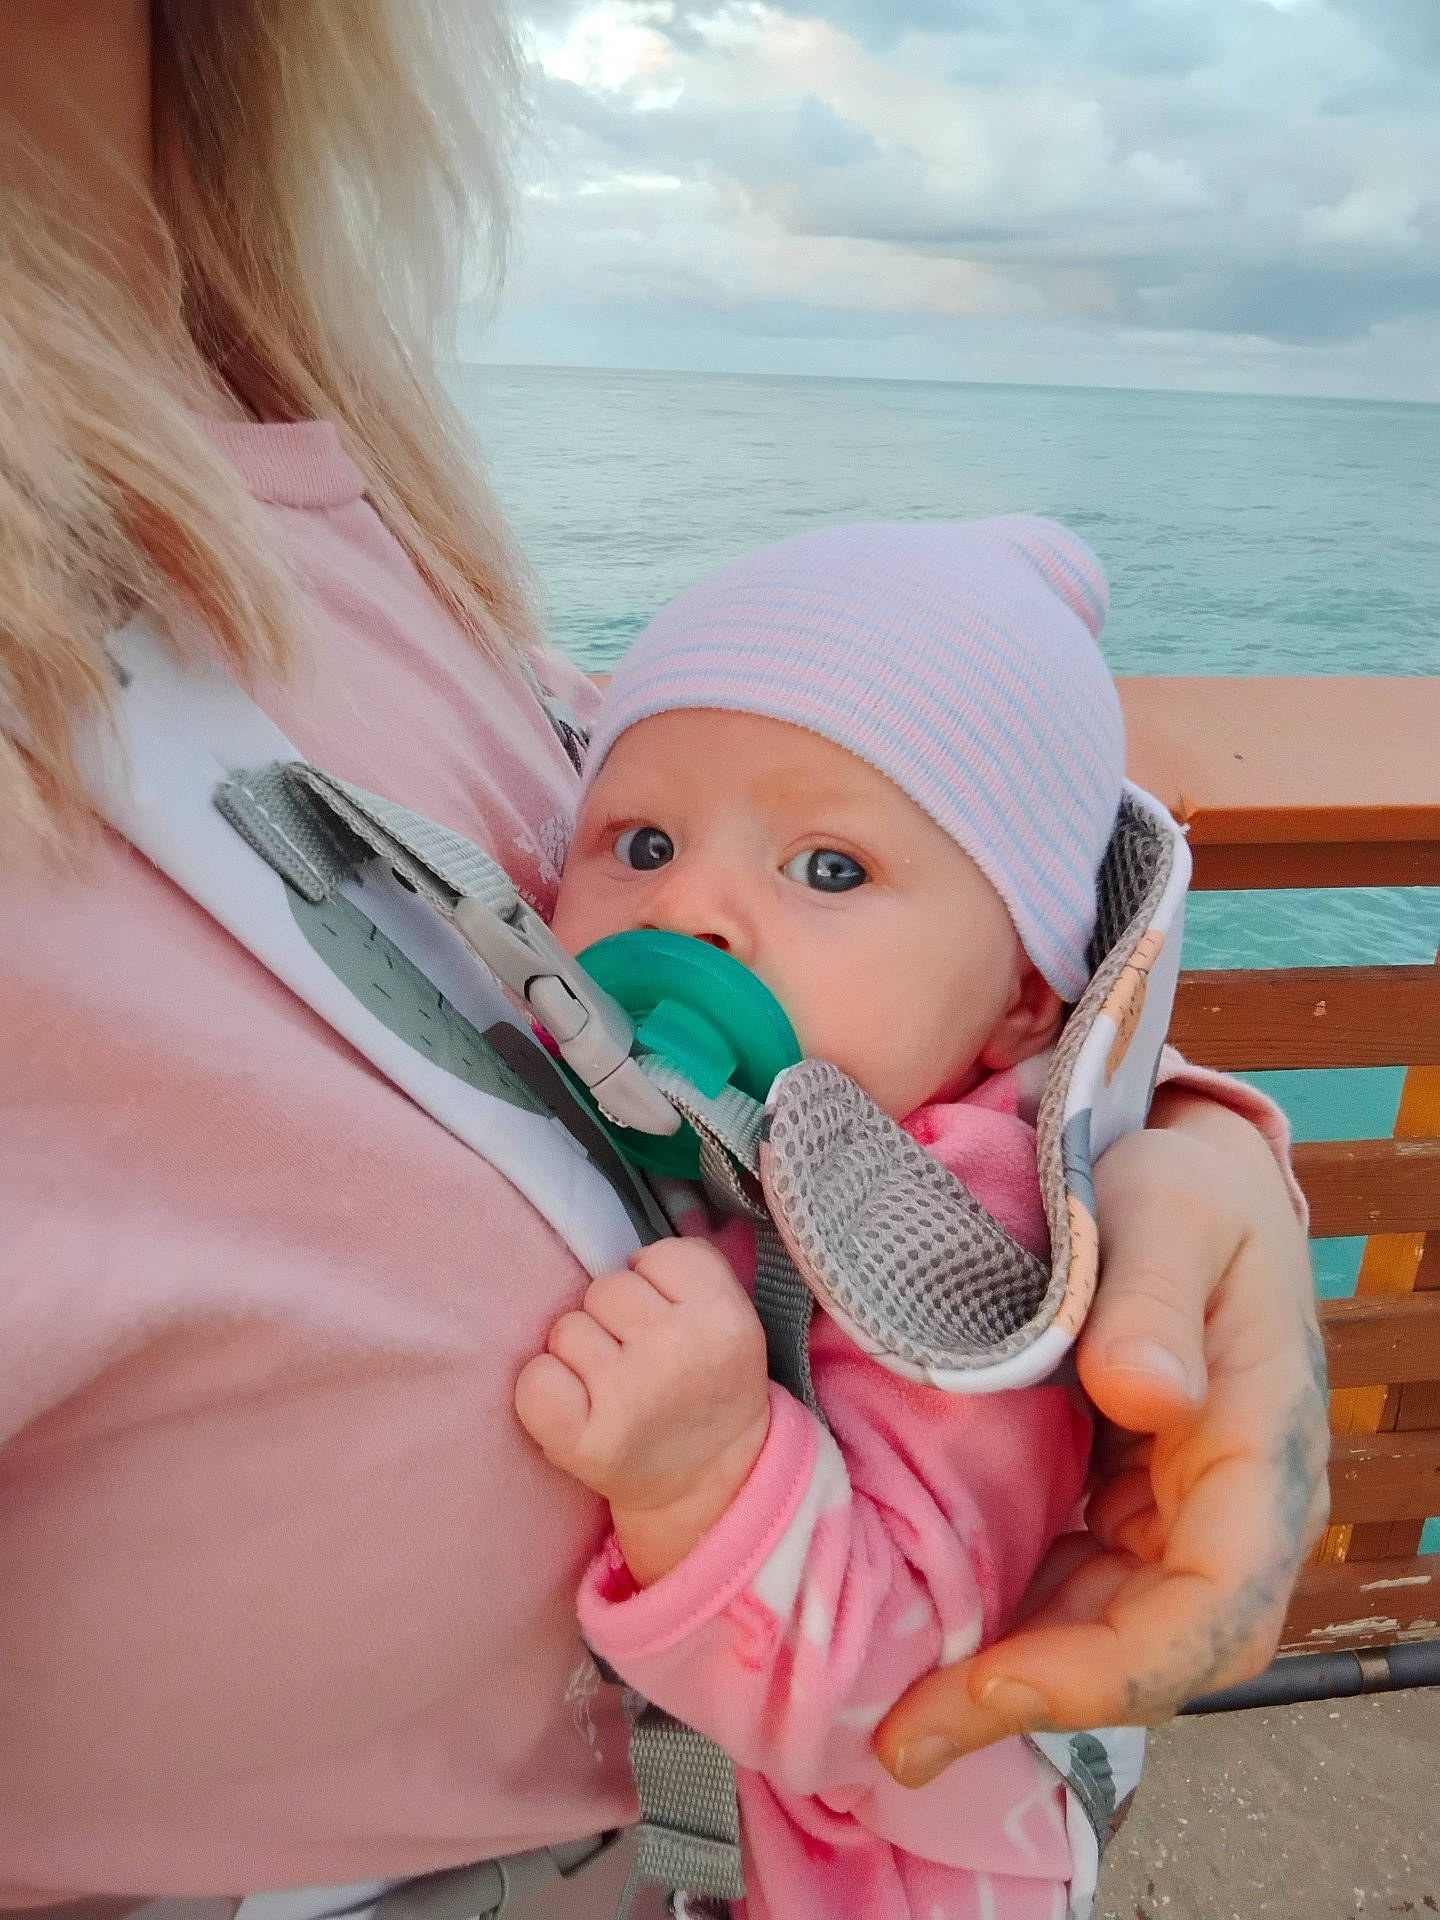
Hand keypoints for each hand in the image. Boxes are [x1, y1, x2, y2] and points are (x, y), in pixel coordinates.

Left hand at [514, 1238, 771, 1584]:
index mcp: (725, 1317)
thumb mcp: (729, 1318)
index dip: (654, 1284)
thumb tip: (623, 1244)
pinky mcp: (586, 1440)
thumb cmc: (707, 1385)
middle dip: (614, 1319)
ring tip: (613, 1388)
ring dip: (581, 1355)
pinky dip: (546, 1390)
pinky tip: (578, 1408)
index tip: (668, 1321)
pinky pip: (535, 1378)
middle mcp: (680, 1353)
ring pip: (567, 1328)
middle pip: (606, 1288)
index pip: (655, 1254)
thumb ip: (690, 1270)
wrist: (711, 1482)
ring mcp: (630, 1398)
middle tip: (640, 1361)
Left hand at [874, 1092, 1328, 1786]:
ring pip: (1108, 1634)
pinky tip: (927, 1630)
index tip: (989, 1686)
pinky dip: (1009, 1620)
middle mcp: (1227, 1508)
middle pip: (1154, 1652)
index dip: (1107, 1673)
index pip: (1209, 1613)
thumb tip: (1148, 1393)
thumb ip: (1155, 1296)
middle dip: (1038, 1700)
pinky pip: (1074, 1586)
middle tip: (904, 1732)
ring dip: (1013, 1676)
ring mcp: (1174, 1513)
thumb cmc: (1181, 1188)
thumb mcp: (1171, 1214)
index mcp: (1258, 1453)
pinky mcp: (1124, 1502)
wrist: (1179, 1171)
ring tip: (896, 1708)